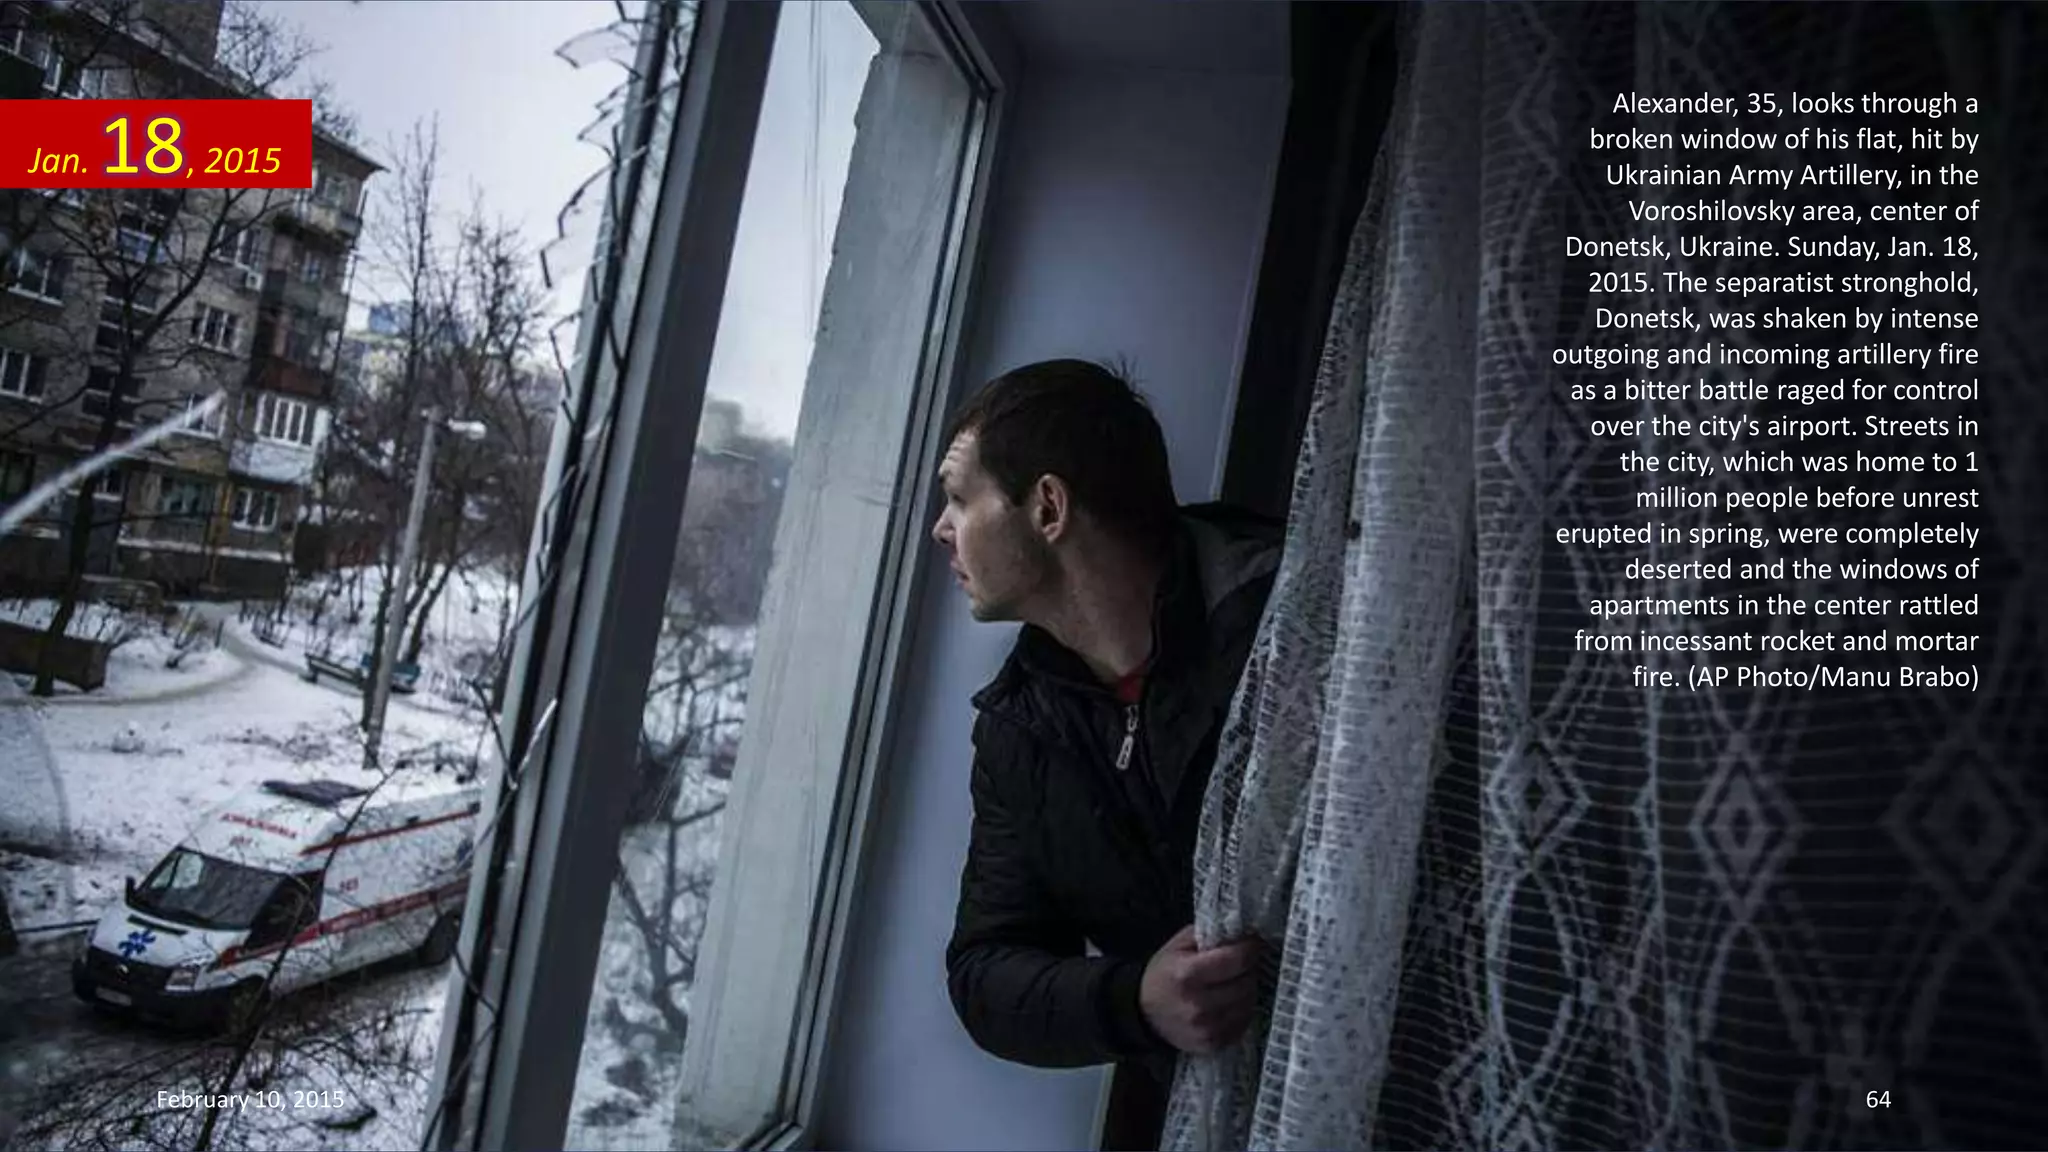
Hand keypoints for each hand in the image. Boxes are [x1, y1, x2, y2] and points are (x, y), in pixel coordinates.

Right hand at [1138, 924, 1260, 1053]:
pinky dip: (1240, 1011)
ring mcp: (1207, 1028)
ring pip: (1248, 1004)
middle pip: (1246, 983)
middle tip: (1239, 965)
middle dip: (1247, 970)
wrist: (1142, 1014)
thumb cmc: (1162, 974)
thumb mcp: (1177, 946)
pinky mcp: (1212, 1044)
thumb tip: (1239, 933)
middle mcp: (1199, 1004)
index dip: (1250, 949)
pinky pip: (1243, 1024)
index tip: (1252, 944)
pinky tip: (1228, 1004)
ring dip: (1246, 991)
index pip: (1237, 960)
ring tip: (1232, 984)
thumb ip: (1207, 935)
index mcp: (1188, 974)